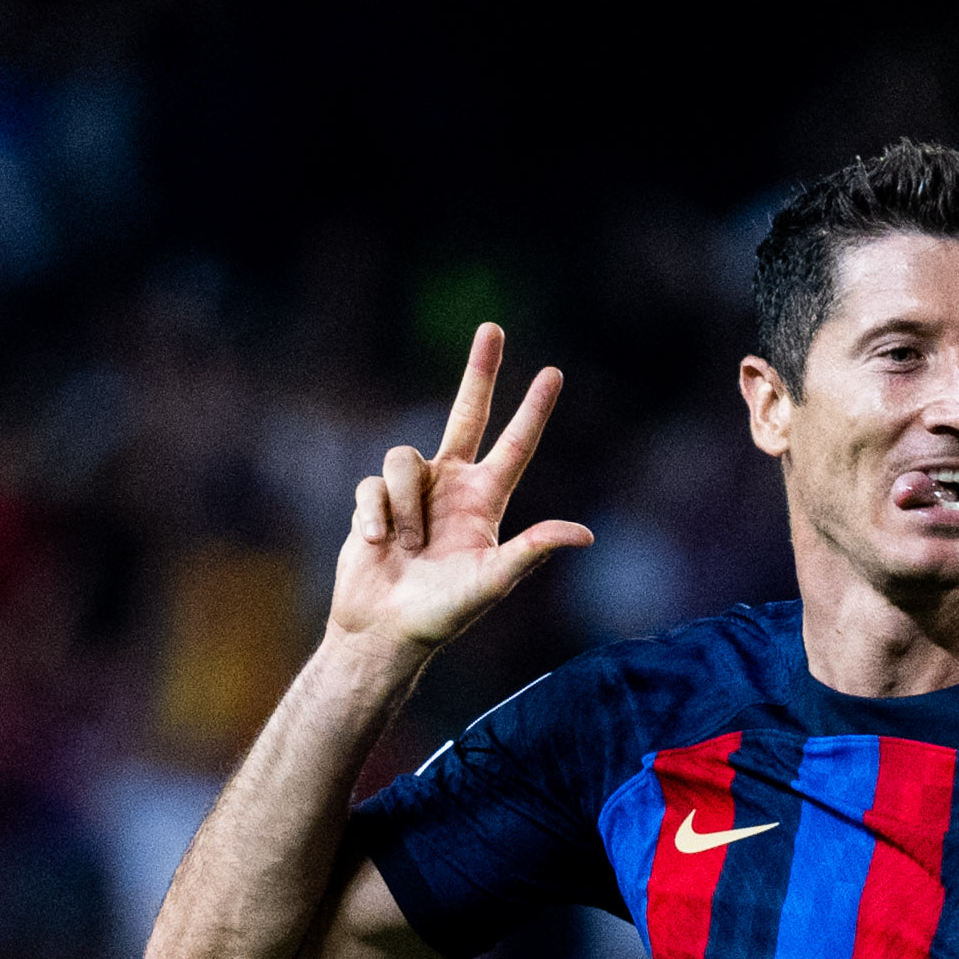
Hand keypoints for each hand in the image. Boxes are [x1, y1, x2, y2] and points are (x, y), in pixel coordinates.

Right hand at [331, 323, 592, 654]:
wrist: (385, 630)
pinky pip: (373, 486)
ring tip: (407, 545)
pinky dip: (377, 516)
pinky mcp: (375, 498)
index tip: (553, 373)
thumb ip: (533, 550)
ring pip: (404, 457)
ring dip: (405, 506)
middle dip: (480, 371)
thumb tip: (585, 535)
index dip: (533, 410)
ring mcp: (412, 490)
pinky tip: (380, 545)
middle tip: (493, 328)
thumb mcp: (494, 580)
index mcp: (486, 501)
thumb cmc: (444, 612)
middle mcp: (452, 485)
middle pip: (467, 413)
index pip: (516, 446)